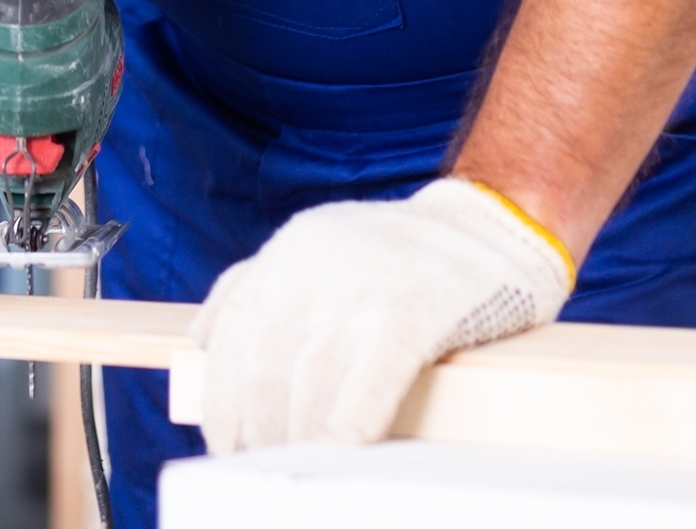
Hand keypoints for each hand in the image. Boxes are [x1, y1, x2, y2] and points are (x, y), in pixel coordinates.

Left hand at [191, 177, 573, 451]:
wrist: (493, 223)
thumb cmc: (398, 252)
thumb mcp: (317, 243)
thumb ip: (256, 282)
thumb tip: (202, 338)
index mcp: (290, 250)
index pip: (232, 334)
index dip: (221, 399)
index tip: (226, 445)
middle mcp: (319, 264)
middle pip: (266, 365)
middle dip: (259, 429)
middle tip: (264, 469)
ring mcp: (368, 284)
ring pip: (311, 377)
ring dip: (298, 437)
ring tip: (300, 472)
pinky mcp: (419, 307)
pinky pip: (375, 374)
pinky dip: (352, 419)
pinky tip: (344, 451)